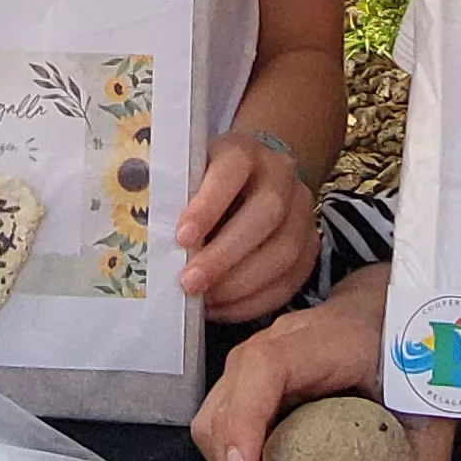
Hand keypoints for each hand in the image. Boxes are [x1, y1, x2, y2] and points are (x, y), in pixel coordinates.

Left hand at [176, 131, 317, 324]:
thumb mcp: (188, 175)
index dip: (209, 204)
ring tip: (204, 300)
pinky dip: (255, 301)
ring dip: (241, 284)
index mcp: (246, 151)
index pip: (233, 169)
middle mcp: (282, 176)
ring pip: (284, 252)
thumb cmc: (204, 183)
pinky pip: (290, 281)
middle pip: (267, 214)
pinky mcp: (311, 247)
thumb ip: (175, 198)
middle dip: (225, 255)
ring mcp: (303, 212)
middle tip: (189, 282)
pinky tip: (223, 309)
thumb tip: (149, 240)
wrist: (252, 180)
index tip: (182, 237)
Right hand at [190, 272, 452, 460]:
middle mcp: (273, 346)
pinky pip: (225, 419)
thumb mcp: (427, 409)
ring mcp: (255, 359)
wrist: (390, 302)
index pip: (262, 372)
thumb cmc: (406, 345)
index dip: (245, 425)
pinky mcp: (251, 377)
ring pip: (214, 418)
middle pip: (225, 409)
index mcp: (319, 344)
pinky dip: (234, 459)